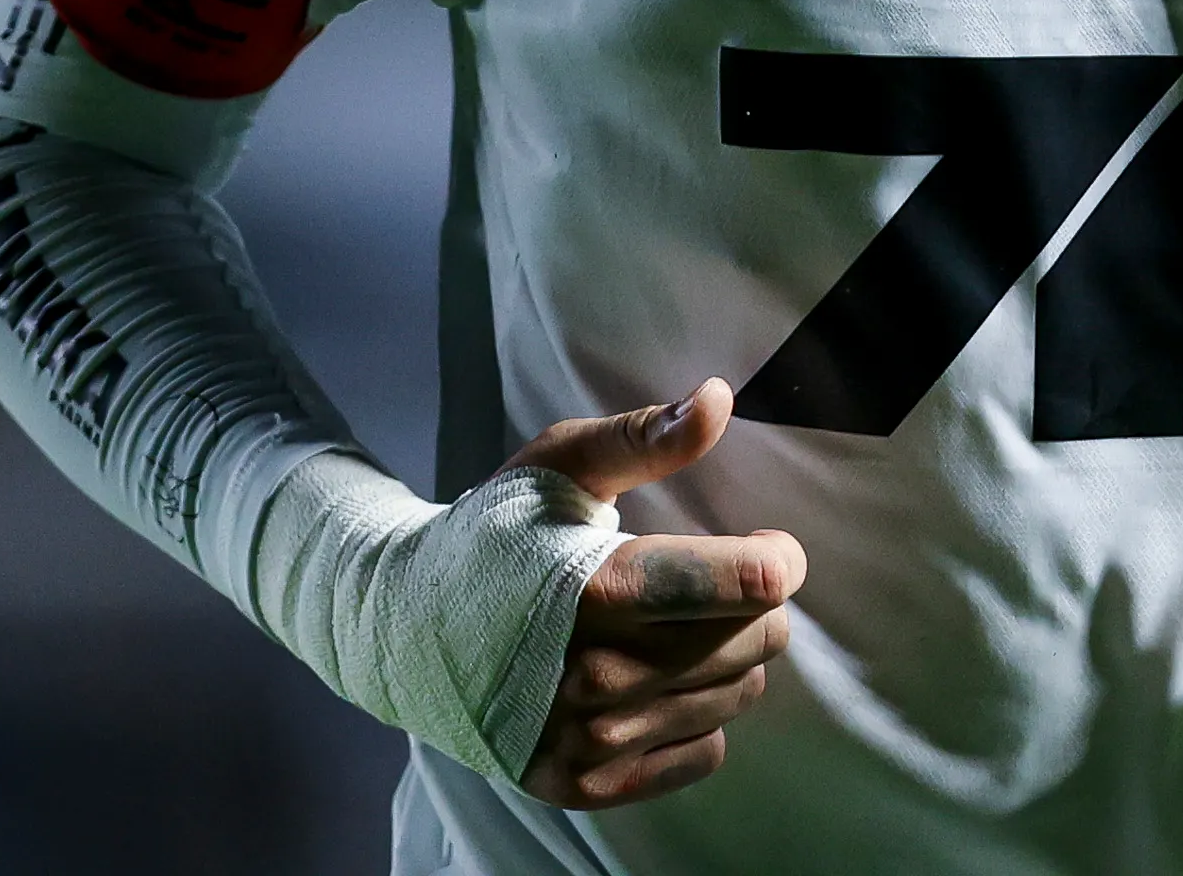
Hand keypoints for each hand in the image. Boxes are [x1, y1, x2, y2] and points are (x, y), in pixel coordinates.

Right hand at [500, 381, 807, 810]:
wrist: (404, 628)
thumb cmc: (496, 533)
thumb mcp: (561, 465)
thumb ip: (646, 436)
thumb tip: (721, 397)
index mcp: (599, 588)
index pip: (749, 585)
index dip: (778, 559)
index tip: (763, 545)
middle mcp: (596, 675)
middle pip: (759, 638)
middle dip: (752, 603)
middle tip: (703, 584)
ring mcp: (589, 739)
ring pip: (738, 693)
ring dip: (723, 656)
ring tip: (665, 629)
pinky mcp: (584, 784)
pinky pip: (707, 751)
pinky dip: (694, 713)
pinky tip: (648, 681)